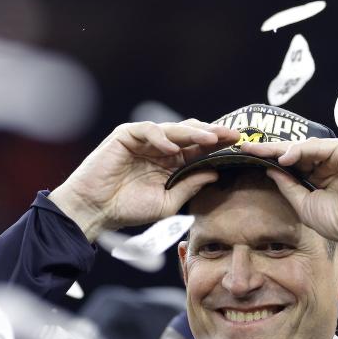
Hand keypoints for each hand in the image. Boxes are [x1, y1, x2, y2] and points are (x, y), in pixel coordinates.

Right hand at [50, 120, 239, 240]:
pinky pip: (148, 130)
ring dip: (194, 133)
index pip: (199, 149)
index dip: (218, 146)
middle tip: (233, 135)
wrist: (96, 210)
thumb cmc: (128, 208)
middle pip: (191, 134)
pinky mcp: (126, 135)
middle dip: (213, 133)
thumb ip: (190, 186)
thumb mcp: (168, 202)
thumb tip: (215, 173)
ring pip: (174, 129)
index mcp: (172, 162)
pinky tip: (174, 148)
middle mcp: (161, 147)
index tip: (240, 147)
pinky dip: (162, 137)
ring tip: (211, 138)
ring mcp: (144, 139)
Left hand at [240, 138, 337, 252]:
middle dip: (270, 149)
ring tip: (258, 151)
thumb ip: (288, 185)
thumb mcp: (304, 204)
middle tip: (246, 146)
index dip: (272, 160)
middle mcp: (331, 162)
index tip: (249, 157)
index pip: (294, 164)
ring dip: (280, 149)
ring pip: (305, 147)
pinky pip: (318, 146)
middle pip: (296, 152)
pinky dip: (300, 150)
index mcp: (323, 176)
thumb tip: (270, 169)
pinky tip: (284, 159)